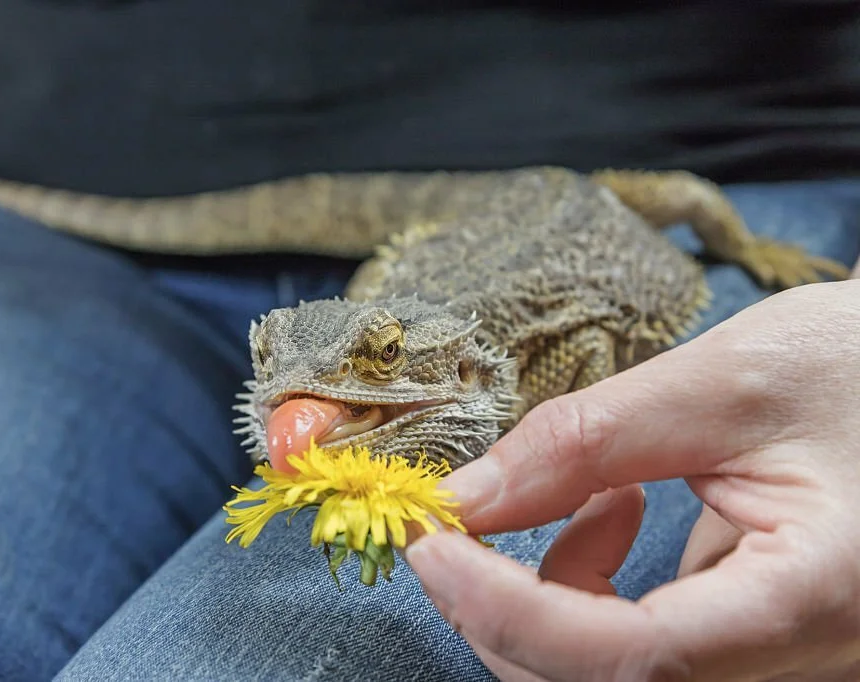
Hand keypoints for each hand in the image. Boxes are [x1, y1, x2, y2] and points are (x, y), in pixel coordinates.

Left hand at [405, 280, 859, 680]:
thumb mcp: (723, 383)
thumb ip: (587, 440)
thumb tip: (468, 499)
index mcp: (815, 599)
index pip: (633, 659)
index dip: (509, 611)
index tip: (430, 546)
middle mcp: (806, 656)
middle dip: (509, 610)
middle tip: (468, 523)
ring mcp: (783, 656)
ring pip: (615, 674)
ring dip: (553, 594)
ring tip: (600, 490)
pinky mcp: (758, 636)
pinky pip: (643, 649)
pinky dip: (593, 588)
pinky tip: (619, 507)